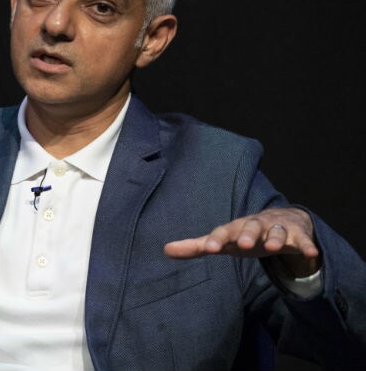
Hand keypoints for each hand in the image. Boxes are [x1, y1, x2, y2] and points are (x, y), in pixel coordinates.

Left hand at [164, 208, 320, 275]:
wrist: (280, 222)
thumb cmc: (244, 234)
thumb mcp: (223, 241)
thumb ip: (196, 247)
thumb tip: (165, 250)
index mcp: (235, 228)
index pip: (224, 232)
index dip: (217, 239)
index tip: (211, 248)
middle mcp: (255, 225)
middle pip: (250, 226)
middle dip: (247, 234)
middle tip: (243, 243)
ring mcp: (276, 228)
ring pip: (275, 231)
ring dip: (274, 237)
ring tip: (273, 246)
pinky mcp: (296, 235)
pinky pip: (302, 240)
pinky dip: (306, 244)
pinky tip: (310, 252)